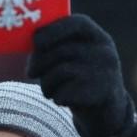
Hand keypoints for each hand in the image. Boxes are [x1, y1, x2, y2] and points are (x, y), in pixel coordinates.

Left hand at [26, 14, 136, 136]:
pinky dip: (57, 98)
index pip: (77, 24)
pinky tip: (62, 100)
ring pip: (59, 72)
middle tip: (30, 72)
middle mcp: (105, 53)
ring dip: (46, 84)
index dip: (53, 29)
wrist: (107, 112)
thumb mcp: (78, 59)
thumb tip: (33, 42)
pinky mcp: (100, 94)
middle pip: (62, 51)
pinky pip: (65, 93)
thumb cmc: (83, 80)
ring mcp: (104, 73)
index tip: (35, 40)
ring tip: (48, 91)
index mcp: (100, 38)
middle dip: (40, 62)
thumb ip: (60, 46)